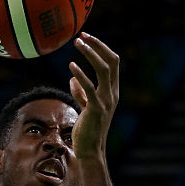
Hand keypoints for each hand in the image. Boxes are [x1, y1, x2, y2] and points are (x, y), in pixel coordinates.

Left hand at [68, 33, 119, 158]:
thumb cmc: (86, 129)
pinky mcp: (96, 108)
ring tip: (77, 43)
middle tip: (82, 35)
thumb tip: (72, 78)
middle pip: (111, 61)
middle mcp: (112, 93)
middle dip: (97, 45)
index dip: (101, 48)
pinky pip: (90, 87)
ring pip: (103, 69)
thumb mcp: (85, 107)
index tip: (87, 37)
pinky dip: (81, 74)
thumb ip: (81, 92)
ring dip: (90, 53)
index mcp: (112, 91)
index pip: (113, 63)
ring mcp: (106, 100)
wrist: (90, 150)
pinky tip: (71, 66)